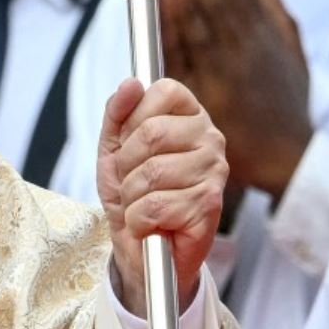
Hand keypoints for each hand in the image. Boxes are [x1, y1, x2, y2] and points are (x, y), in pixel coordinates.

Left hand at [97, 77, 227, 317]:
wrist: (139, 244)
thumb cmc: (131, 191)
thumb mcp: (113, 146)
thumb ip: (117, 112)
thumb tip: (131, 83)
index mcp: (190, 116)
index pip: (164, 90)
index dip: (134, 118)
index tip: (130, 142)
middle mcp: (211, 139)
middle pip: (151, 132)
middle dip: (126, 163)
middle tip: (131, 180)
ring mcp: (214, 172)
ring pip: (151, 172)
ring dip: (131, 195)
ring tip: (141, 203)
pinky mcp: (209, 206)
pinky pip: (155, 205)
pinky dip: (138, 219)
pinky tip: (151, 223)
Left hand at [159, 0, 312, 198]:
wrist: (288, 160)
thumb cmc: (286, 106)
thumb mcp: (290, 59)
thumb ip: (277, 19)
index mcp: (263, 31)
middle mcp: (246, 42)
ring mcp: (228, 64)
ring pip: (204, 11)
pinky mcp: (209, 88)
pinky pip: (190, 48)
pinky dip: (180, 19)